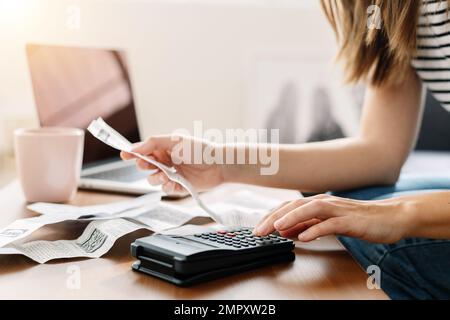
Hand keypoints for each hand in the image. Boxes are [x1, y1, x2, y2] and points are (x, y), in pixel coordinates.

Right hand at [121, 135, 224, 195]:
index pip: (143, 151)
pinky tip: (172, 183)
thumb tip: (133, 149)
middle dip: (144, 166)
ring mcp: (171, 174)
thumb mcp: (174, 141)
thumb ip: (152, 143)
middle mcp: (166, 161)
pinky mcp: (179, 186)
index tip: (124, 155)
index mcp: (163, 148)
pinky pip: (165, 189)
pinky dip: (166, 187)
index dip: (132, 154)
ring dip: (155, 178)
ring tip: (164, 175)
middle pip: (145, 167)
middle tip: (148, 165)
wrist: (218, 164)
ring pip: (153, 180)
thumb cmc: (198, 149)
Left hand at [253, 194, 410, 243]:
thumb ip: (308, 225)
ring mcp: (339, 210)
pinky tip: (303, 237)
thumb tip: (286, 231)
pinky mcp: (352, 221)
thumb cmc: (359, 220)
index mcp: (318, 203)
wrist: (392, 217)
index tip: (257, 228)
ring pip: (311, 210)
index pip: (289, 206)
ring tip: (276, 228)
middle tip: (258, 230)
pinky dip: (316, 229)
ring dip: (291, 218)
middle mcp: (326, 203)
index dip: (271, 215)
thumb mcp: (328, 223)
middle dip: (274, 217)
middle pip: (295, 206)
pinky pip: (331, 224)